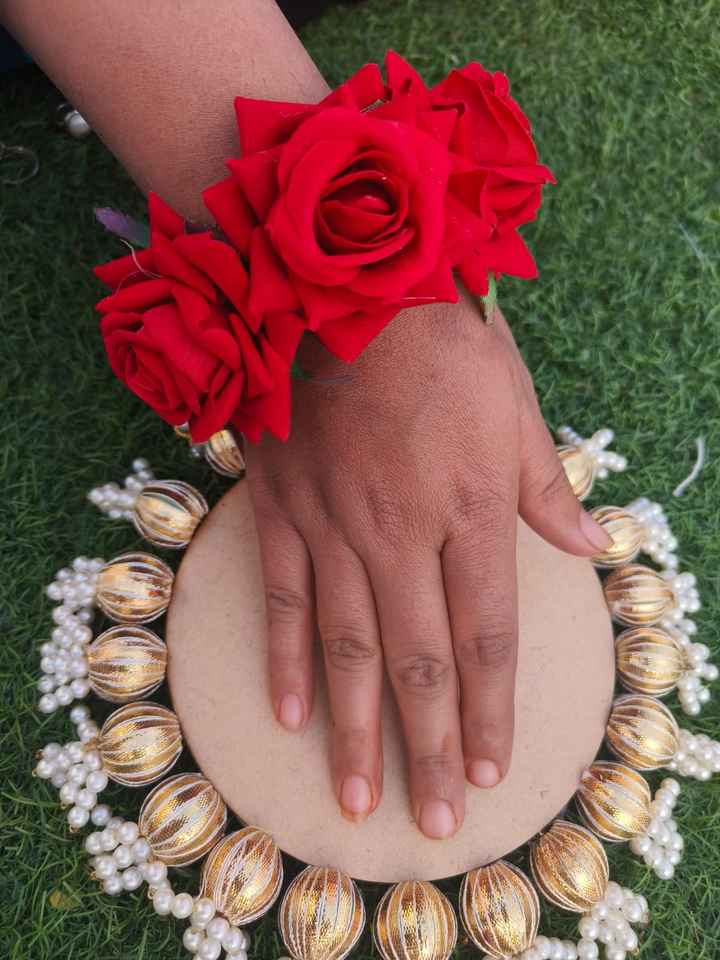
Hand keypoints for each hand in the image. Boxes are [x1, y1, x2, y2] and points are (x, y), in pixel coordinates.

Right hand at [244, 291, 610, 838]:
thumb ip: (543, 486)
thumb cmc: (438, 342)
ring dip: (356, 727)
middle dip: (428, 744)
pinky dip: (288, 657)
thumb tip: (590, 544)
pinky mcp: (283, 507)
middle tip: (431, 819)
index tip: (492, 770)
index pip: (485, 632)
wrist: (339, 285)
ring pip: (348, 646)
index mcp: (467, 508)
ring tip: (356, 797)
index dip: (490, 707)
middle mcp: (400, 532)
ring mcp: (333, 525)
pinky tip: (290, 713)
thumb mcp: (513, 404)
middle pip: (418, 659)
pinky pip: (283, 596)